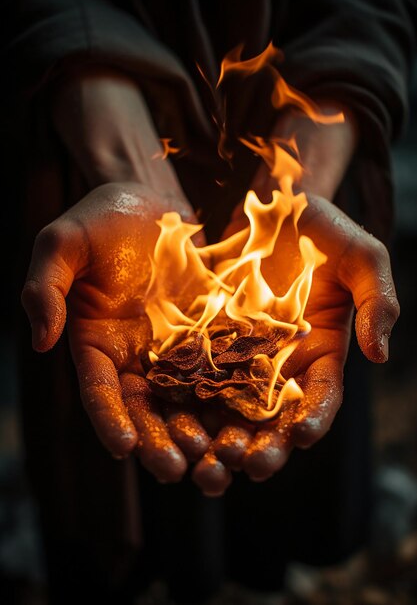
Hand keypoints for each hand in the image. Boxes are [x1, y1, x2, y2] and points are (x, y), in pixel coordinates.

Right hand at [22, 181, 217, 480]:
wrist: (151, 204)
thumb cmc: (100, 219)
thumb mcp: (62, 244)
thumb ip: (44, 288)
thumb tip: (40, 341)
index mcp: (95, 342)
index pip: (99, 389)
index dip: (109, 419)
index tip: (123, 448)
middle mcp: (133, 355)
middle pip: (144, 407)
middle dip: (158, 439)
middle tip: (175, 470)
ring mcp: (173, 348)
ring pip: (185, 399)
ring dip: (198, 430)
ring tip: (214, 460)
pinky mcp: (207, 334)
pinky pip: (221, 368)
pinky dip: (232, 395)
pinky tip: (249, 418)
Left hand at [190, 103, 397, 490]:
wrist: (271, 204)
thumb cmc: (322, 229)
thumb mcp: (362, 256)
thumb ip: (378, 301)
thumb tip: (381, 354)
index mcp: (322, 351)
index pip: (321, 396)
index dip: (314, 417)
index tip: (302, 436)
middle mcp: (281, 362)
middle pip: (274, 416)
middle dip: (264, 445)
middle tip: (249, 468)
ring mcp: (241, 353)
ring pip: (231, 407)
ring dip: (221, 436)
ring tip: (209, 463)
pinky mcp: (207, 338)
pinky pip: (194, 374)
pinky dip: (186, 401)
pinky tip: (172, 421)